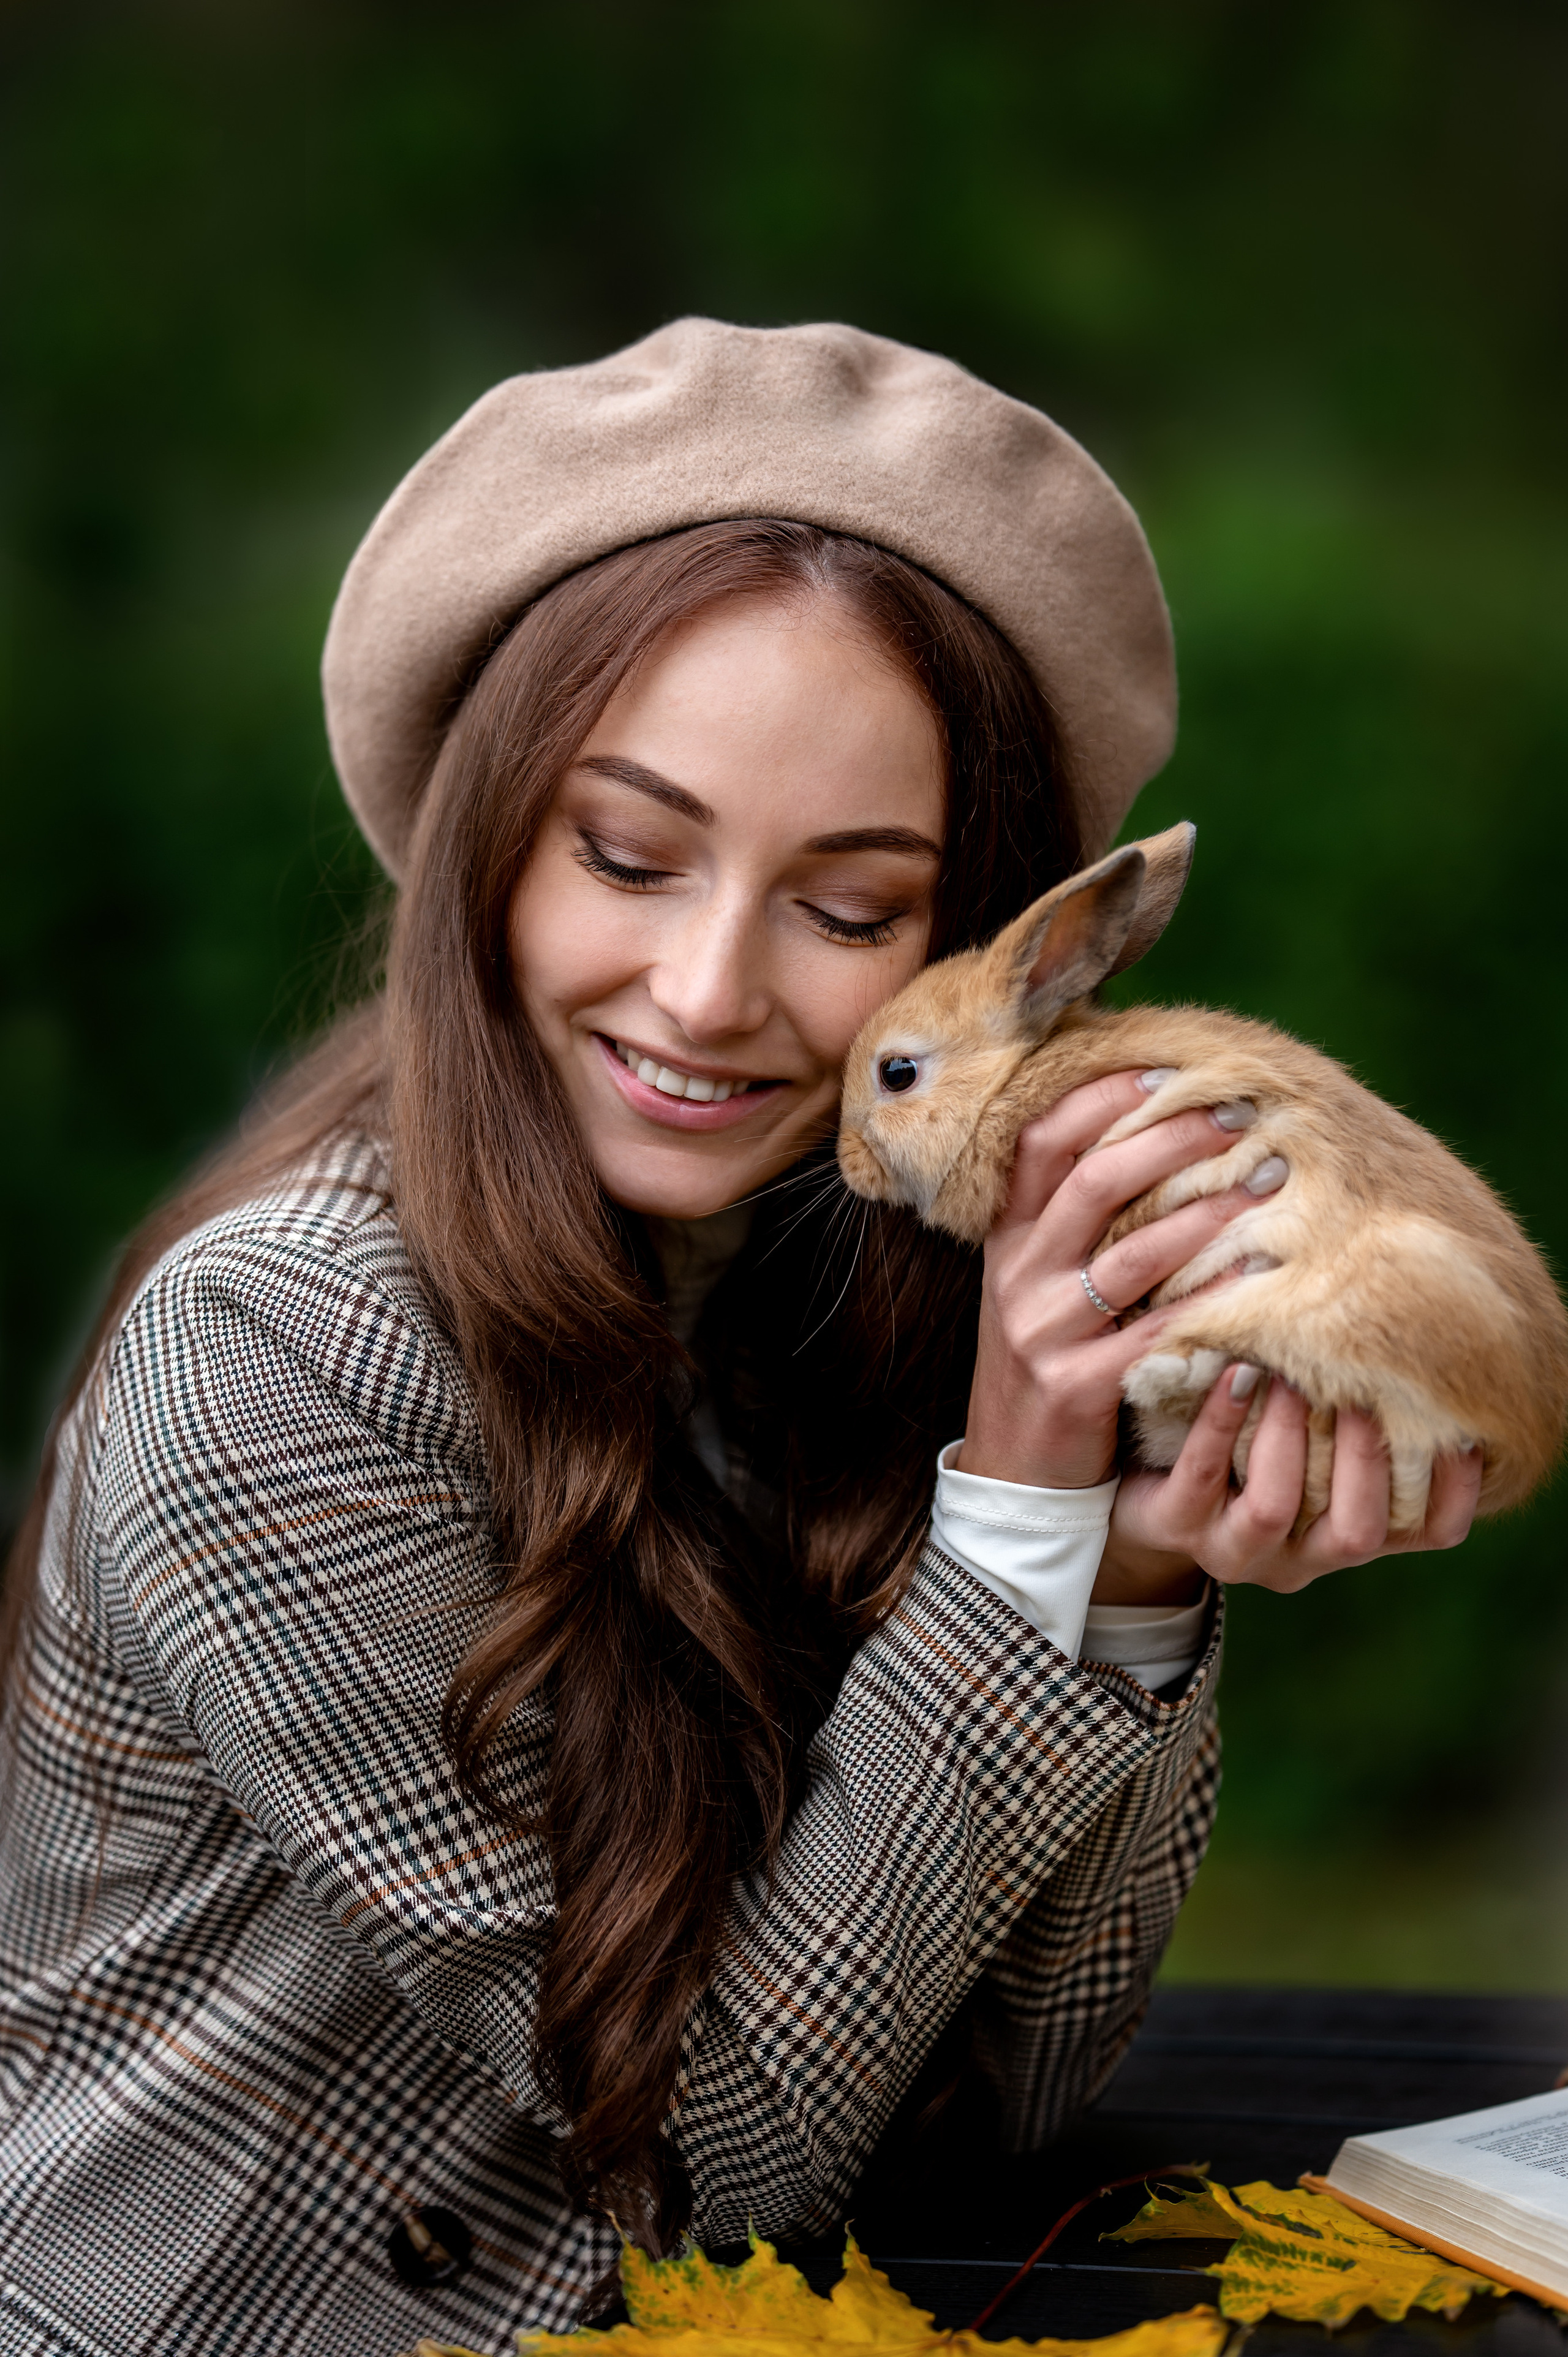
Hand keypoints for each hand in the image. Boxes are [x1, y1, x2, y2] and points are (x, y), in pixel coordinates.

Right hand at [959, 1069, 1268, 1492]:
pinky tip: (1262, 1278)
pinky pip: (1157, 1333)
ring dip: (1209, 1213)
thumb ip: (1075, 1218)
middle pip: (1092, 1184)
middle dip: (1171, 1140)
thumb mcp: (1040, 1280)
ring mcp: (1043, 1331)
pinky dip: (1213, 1302)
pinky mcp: (1076, 1387)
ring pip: (1132, 1256)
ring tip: (1269, 1182)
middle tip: (1239, 1115)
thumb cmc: (1048, 1357)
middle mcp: (1018, 1276)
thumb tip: (1146, 1131)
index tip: (1166, 1071)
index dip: (1100, 1099)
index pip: (1042, 1142)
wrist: (1016, 1470)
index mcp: (1009, 1238)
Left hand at [1097, 1364, 1483, 1599]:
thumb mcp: (1319, 1423)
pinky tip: (1231, 1371)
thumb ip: (1364, 1402)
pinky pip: (1201, 1477)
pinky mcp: (1172, 1525)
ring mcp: (1234, 1549)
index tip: (1461, 1418)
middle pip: (1360, 1528)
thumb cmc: (1254, 1433)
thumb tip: (1420, 1331)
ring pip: (1275, 1509)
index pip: (1434, 1530)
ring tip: (1290, 1373)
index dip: (1457, 1484)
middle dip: (1365, 1452)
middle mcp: (1304, 1556)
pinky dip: (1220, 1421)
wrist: (1144, 1469)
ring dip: (1288, 1434)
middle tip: (1361, 1380)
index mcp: (1352, 1532)